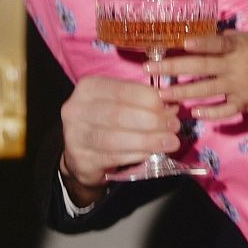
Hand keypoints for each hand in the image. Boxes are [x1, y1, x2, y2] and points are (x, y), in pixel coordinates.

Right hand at [59, 73, 181, 202]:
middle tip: (173, 127)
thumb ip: (142, 103)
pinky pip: (112, 157)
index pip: (122, 90)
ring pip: (115, 138)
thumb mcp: (120, 105)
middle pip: (118, 114)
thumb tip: (170, 107)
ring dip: (147, 140)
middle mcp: (76, 109)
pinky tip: (151, 153)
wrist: (81, 156)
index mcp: (88, 88)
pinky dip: (135, 155)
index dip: (149, 99)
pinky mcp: (80, 160)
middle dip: (151, 121)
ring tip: (169, 142)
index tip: (169, 107)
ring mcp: (74, 136)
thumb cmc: (106, 125)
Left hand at [153, 30, 247, 120]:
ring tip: (162, 94)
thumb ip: (227, 40)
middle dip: (172, 68)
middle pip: (200, 68)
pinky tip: (194, 113)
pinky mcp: (245, 103)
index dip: (198, 43)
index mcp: (236, 46)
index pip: (214, 43)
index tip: (180, 42)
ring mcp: (239, 86)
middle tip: (150, 68)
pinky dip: (209, 112)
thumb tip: (206, 39)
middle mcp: (235, 66)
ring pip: (205, 91)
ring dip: (181, 93)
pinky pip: (224, 110)